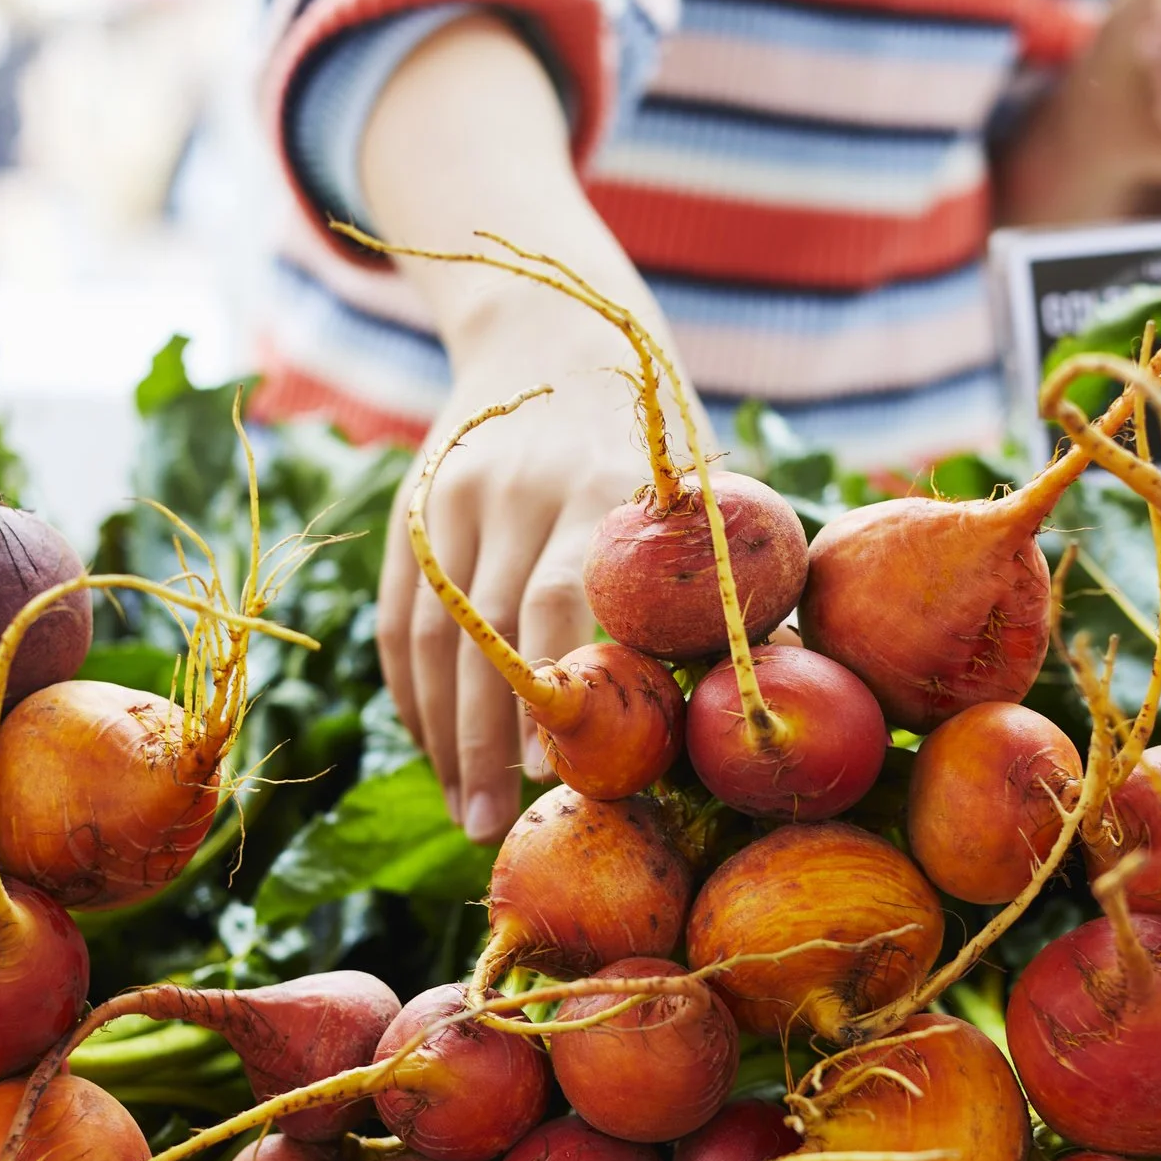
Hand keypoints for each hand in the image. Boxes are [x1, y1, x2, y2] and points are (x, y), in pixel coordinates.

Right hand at [376, 282, 697, 842]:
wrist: (550, 333)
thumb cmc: (652, 442)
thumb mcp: (695, 489)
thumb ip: (718, 589)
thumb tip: (757, 711)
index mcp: (602, 484)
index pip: (567, 597)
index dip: (557, 687)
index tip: (557, 771)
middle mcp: (520, 486)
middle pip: (492, 630)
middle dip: (491, 738)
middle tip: (497, 826)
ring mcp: (456, 496)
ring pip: (437, 635)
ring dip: (446, 735)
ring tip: (468, 814)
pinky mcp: (414, 510)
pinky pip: (403, 619)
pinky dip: (415, 694)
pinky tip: (438, 752)